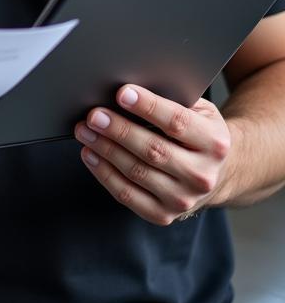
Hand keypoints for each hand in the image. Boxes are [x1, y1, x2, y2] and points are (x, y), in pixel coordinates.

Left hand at [75, 83, 231, 225]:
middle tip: (94, 115)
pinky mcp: (164, 214)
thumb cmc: (197, 131)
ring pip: (137, 172)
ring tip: (85, 131)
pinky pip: (127, 194)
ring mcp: (183, 198)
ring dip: (105, 149)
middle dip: (119, 130)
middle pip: (154, 150)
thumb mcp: (198, 110)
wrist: (218, 172)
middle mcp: (202, 175)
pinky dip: (104, 173)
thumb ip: (171, 98)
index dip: (148, 107)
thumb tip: (128, 88)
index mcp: (214, 143)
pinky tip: (90, 154)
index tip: (121, 93)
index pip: (178, 123)